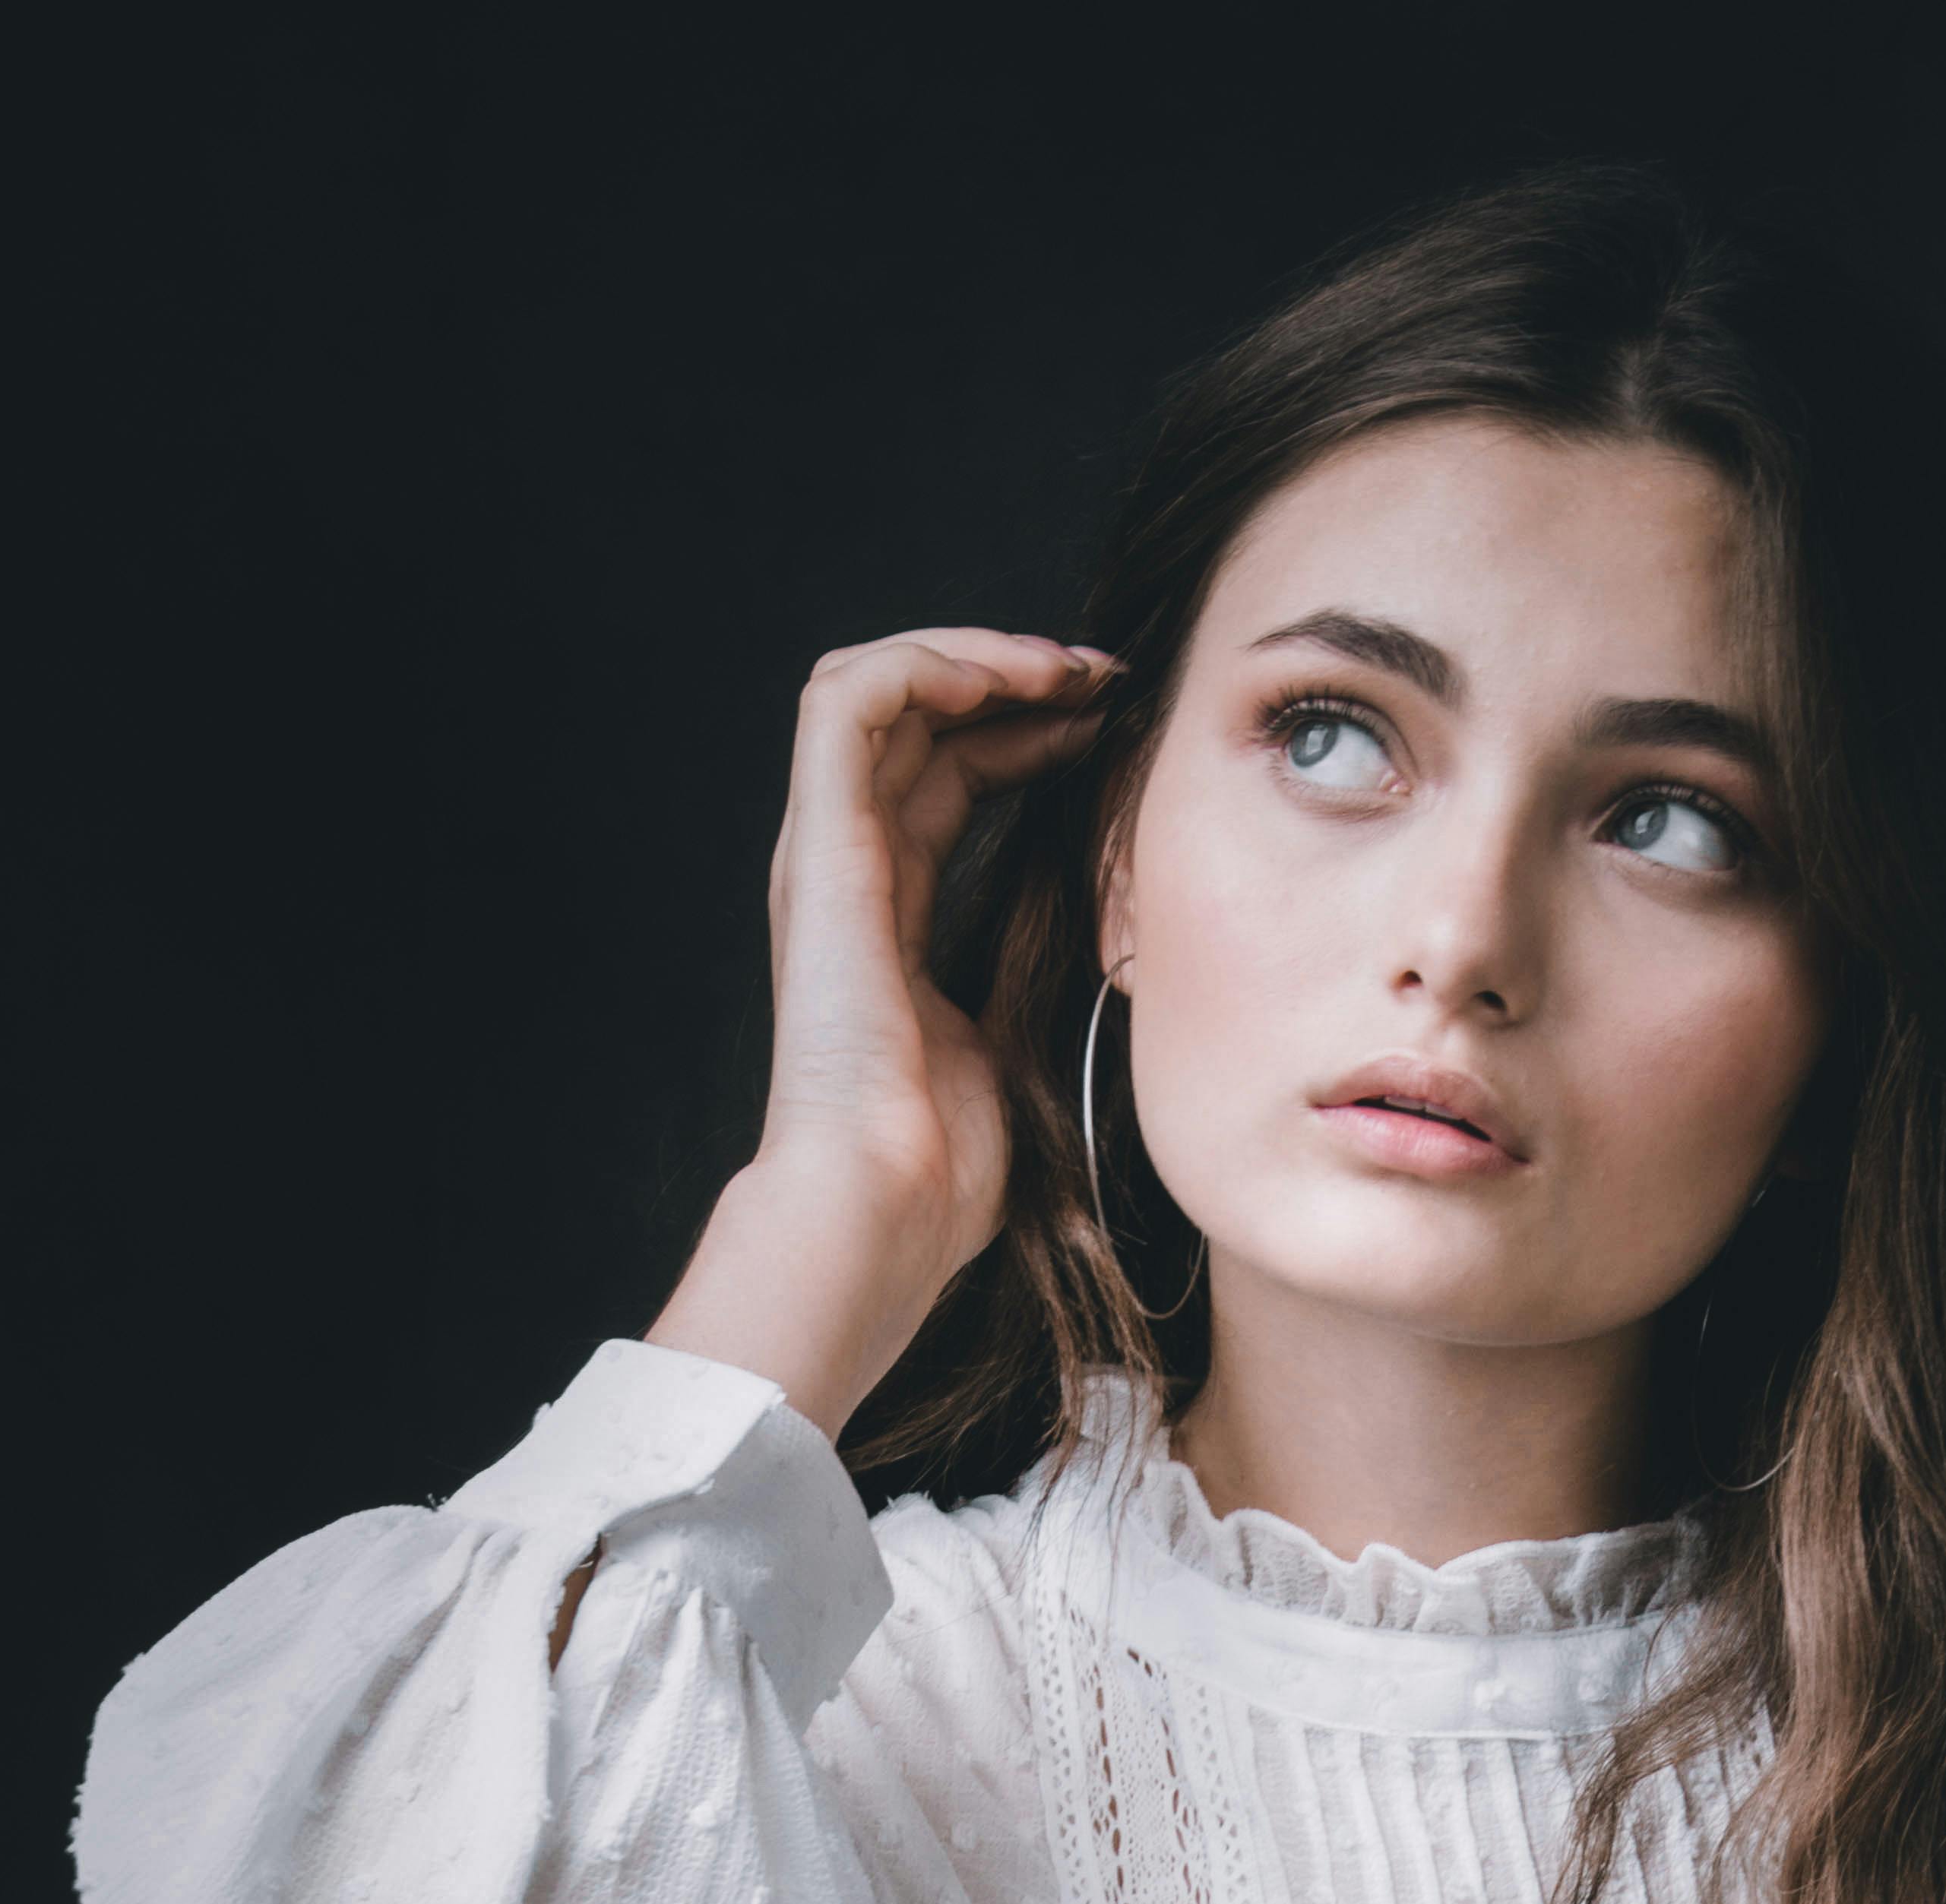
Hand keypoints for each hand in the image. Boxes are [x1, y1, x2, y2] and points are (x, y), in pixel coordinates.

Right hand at [647, 625, 1115, 1436]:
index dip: (1032, 736)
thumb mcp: (1026, 1035)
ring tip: (1067, 669)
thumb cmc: (951, 1164)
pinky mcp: (819, 846)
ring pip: (880, 687)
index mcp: (892, 916)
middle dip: (1017, 682)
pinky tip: (1012, 682)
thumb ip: (1048, 959)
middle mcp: (850, 872)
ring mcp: (826, 855)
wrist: (885, 1204)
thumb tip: (1126, 907)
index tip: (1119, 729)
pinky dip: (928, 666)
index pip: (953, 782)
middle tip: (1110, 681)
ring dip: (976, 657)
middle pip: (921, 724)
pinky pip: (850, 701)